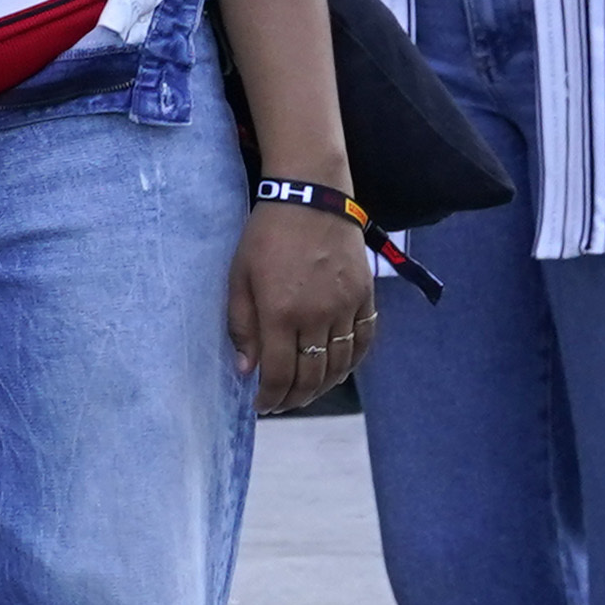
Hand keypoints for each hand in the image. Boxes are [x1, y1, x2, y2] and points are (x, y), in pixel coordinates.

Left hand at [230, 204, 379, 412]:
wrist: (311, 198)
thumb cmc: (266, 236)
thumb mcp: (239, 278)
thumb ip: (242, 326)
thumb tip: (247, 370)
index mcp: (280, 313)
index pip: (279, 373)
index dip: (270, 397)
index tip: (261, 406)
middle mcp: (317, 316)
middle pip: (312, 376)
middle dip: (294, 398)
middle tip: (280, 403)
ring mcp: (346, 307)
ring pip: (340, 364)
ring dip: (322, 386)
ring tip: (305, 392)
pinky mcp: (365, 296)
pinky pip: (364, 341)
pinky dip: (351, 363)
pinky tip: (336, 370)